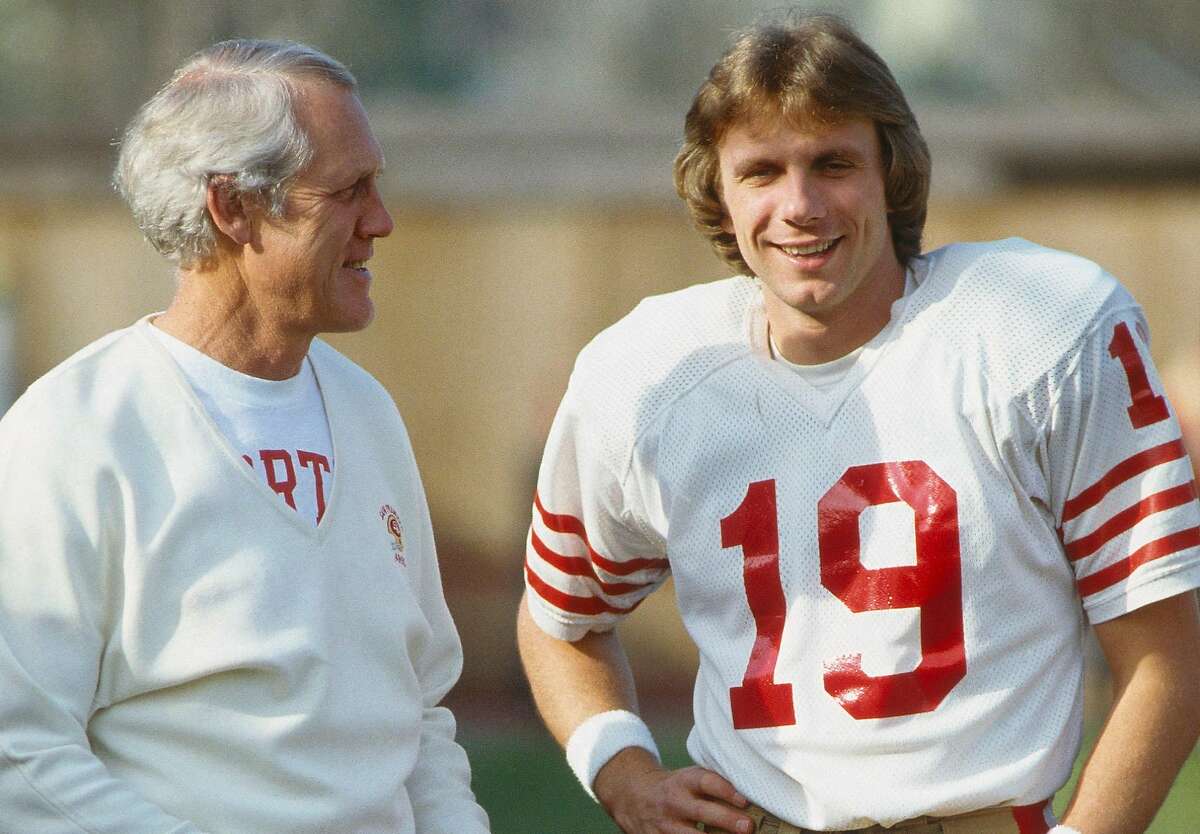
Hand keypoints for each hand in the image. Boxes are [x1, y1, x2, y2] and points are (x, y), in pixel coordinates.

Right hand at [593, 747, 753, 833]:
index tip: (745, 800)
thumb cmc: (675, 788)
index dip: (725, 790)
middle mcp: (673, 802)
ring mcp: (664, 825)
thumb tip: (752, 797)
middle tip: (747, 827)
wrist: (632, 795)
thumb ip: (713, 785)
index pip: (706, 781)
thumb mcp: (688, 779)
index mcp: (683, 781)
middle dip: (725, 819)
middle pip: (701, 811)